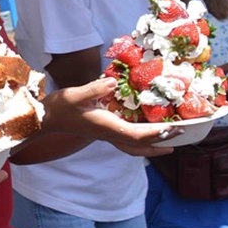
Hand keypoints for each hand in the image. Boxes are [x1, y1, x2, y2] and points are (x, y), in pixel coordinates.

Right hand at [41, 77, 182, 148]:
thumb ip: (93, 88)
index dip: (156, 133)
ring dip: (153, 146)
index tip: (173, 128)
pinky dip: (141, 140)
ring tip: (169, 141)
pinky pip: (127, 140)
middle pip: (140, 145)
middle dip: (161, 142)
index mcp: (105, 127)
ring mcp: (106, 134)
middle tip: (181, 136)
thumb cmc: (60, 107)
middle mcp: (108, 134)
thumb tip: (113, 81)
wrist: (46, 118)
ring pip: (134, 146)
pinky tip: (145, 130)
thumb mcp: (74, 94)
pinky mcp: (103, 130)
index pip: (136, 135)